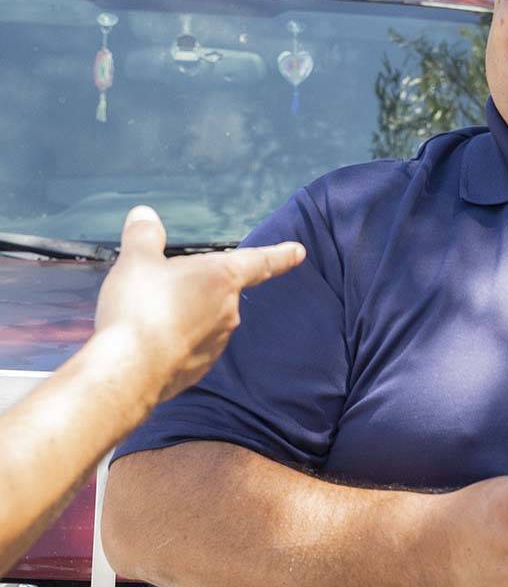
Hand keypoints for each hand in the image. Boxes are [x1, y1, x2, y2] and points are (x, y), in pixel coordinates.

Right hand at [92, 205, 304, 404]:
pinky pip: (190, 347)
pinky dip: (175, 341)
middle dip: (197, 288)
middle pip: (219, 291)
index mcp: (222, 278)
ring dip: (184, 315)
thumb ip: (144, 236)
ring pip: (204, 320)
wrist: (129, 372)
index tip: (299, 252)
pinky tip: (150, 341)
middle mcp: (229, 310)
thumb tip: (145, 215)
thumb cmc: (140, 310)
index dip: (280, 255)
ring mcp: (217, 343)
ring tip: (147, 316)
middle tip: (162, 288)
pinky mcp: (200, 369)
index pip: (260, 261)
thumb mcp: (136, 262)